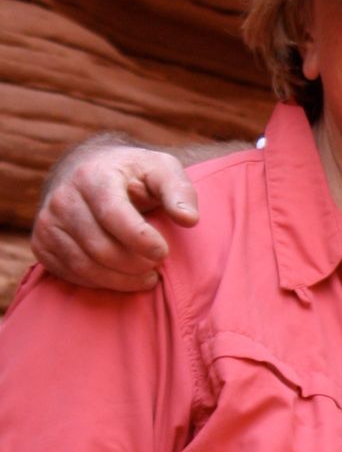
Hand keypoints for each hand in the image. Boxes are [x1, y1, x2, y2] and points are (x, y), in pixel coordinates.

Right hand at [32, 144, 199, 290]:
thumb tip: (189, 219)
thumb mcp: (161, 169)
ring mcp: (48, 222)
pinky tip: (120, 275)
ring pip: (84, 265)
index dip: (141, 240)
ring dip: (120, 280)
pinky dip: (100, 281)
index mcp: (93, 176)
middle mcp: (63, 198)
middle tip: (157, 266)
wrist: (87, 172)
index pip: (114, 215)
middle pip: (99, 247)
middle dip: (134, 264)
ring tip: (146, 277)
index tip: (163, 252)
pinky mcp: (41, 243)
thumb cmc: (133, 174)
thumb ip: (179, 191)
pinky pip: (71, 274)